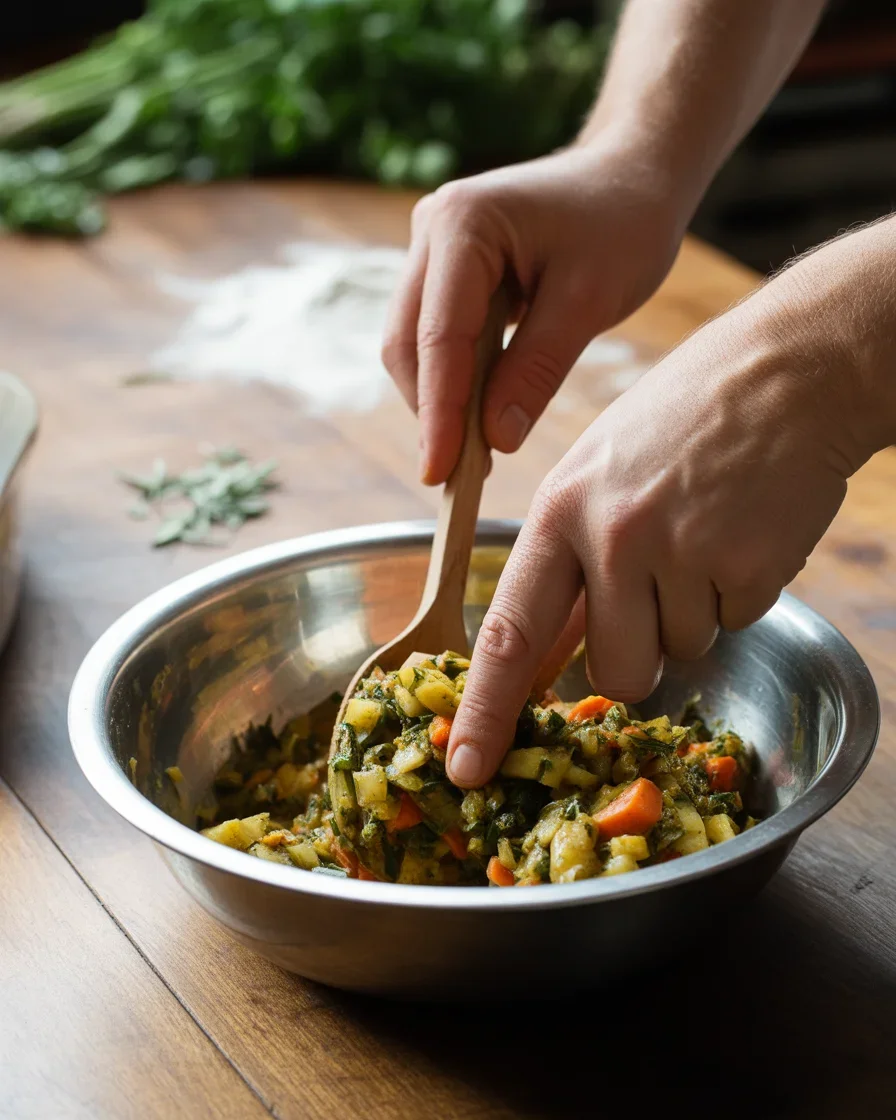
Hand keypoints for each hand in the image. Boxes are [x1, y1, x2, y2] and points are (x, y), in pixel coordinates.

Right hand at [381, 140, 686, 483]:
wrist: (632, 173)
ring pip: (413, 343)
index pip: (438, 335)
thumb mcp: (589, 300)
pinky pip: (433, 334)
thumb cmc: (623, 222)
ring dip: (438, 398)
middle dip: (430, 410)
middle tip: (458, 476)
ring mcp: (431, 246)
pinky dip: (452, 378)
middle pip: (407, 341)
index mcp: (462, 223)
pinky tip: (479, 412)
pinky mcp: (444, 267)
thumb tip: (493, 439)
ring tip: (474, 452)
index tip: (440, 472)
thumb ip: (536, 369)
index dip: (438, 410)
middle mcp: (431, 227)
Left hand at [444, 221, 895, 787]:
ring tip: (704, 533)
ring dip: (694, 613)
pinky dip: (741, 591)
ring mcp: (682, 552)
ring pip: (679, 652)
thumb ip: (567, 559)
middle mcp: (612, 537)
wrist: (787, 370)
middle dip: (635, 657)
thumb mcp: (597, 471)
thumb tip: (548, 652)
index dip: (485, 711)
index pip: (509, 633)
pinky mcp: (748, 565)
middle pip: (612, 671)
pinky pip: (736, 622)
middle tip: (658, 589)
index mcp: (560, 512)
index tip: (465, 769)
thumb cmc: (683, 418)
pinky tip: (743, 528)